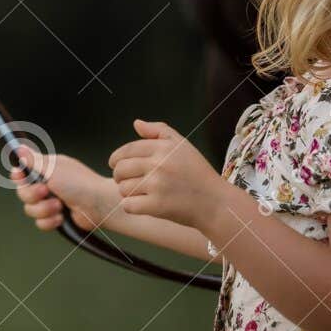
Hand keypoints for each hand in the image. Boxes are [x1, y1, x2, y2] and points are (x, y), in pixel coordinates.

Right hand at [8, 143, 115, 233]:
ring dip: (43, 209)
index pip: (21, 172)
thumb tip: (19, 148)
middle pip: (22, 193)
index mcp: (44, 170)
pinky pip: (40, 223)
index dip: (18, 176)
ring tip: (59, 207)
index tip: (20, 176)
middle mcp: (45, 185)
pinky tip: (61, 218)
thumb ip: (34, 160)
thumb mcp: (54, 168)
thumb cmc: (79, 183)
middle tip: (46, 191)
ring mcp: (50, 202)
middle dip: (32, 195)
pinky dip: (49, 221)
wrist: (99, 205)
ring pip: (30, 210)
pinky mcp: (55, 217)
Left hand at [108, 119, 223, 230]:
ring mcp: (157, 185)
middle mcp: (158, 164)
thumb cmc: (197, 172)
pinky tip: (140, 204)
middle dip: (118, 176)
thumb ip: (158, 130)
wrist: (215, 203)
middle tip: (124, 180)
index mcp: (162, 147)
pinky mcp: (157, 206)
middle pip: (120, 169)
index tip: (115, 165)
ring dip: (126, 192)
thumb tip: (136, 123)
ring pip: (123, 188)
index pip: (127, 150)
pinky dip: (131, 206)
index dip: (116, 158)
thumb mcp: (182, 144)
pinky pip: (128, 205)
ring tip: (137, 192)